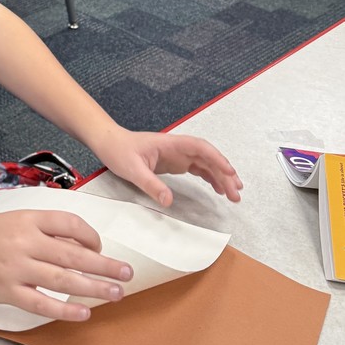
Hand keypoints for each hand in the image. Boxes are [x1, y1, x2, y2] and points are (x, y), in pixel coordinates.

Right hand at [0, 209, 133, 321]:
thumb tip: (83, 247)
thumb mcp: (17, 221)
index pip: (70, 223)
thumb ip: (46, 232)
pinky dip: (65, 308)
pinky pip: (41, 303)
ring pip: (62, 278)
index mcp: (28, 219)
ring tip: (115, 293)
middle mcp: (24, 242)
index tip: (100, 247)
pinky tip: (83, 312)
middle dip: (104, 265)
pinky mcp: (8, 291)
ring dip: (93, 287)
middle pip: (73, 253)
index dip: (91, 236)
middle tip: (126, 273)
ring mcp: (16, 268)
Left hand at [96, 129, 242, 206]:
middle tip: (236, 193)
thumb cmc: (119, 151)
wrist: (109, 143)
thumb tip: (169, 201)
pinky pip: (198, 169)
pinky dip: (210, 178)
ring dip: (221, 177)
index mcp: (171, 144)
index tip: (230, 172)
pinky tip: (218, 189)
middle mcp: (178, 148)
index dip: (217, 159)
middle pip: (208, 158)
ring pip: (206, 164)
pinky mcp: (174, 163)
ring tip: (233, 195)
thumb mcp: (132, 169)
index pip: (200, 148)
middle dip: (225, 173)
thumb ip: (150, 184)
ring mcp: (177, 155)